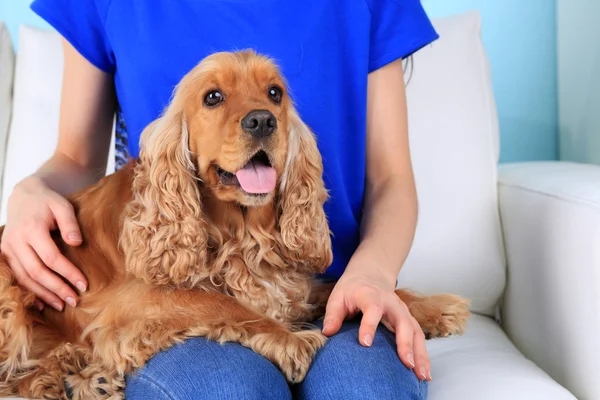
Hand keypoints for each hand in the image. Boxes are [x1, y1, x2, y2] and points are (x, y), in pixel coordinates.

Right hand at [0, 176, 86, 310]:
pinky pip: (16, 276)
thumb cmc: (48, 202)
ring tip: (62, 305)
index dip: (68, 272)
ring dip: (43, 294)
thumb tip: (76, 243)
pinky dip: (29, 291)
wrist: (24, 196)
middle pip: (36, 271)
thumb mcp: (63, 206)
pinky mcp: (5, 254)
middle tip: (74, 301)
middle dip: (56, 288)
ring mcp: (7, 248)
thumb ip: (70, 224)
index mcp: (31, 229)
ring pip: (24, 278)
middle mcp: (16, 241)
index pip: (51, 257)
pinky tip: (42, 303)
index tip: (84, 284)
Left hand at [322, 265, 430, 380]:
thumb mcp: (338, 296)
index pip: (372, 309)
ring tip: (422, 375)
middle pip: (403, 322)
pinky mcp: (408, 319)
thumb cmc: (352, 288)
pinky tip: (423, 373)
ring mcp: (402, 311)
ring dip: (420, 354)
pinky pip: (419, 337)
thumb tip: (327, 333)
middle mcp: (391, 303)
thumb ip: (333, 314)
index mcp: (371, 295)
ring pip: (416, 331)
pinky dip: (423, 355)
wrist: (370, 274)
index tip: (365, 343)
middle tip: (406, 364)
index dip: (369, 325)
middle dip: (406, 343)